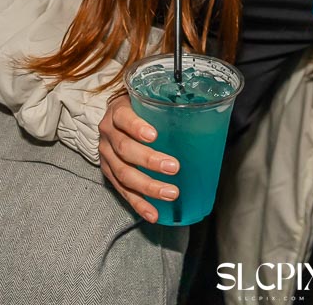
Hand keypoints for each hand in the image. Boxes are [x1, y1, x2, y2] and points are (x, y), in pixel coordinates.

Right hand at [98, 94, 179, 222]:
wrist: (113, 117)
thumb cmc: (138, 108)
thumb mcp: (146, 100)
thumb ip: (166, 106)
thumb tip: (205, 113)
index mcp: (117, 112)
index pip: (124, 118)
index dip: (136, 127)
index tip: (153, 135)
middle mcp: (108, 135)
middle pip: (125, 149)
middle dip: (149, 160)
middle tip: (174, 167)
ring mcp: (107, 156)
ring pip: (124, 174)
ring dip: (148, 186)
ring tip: (170, 193)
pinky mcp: (109, 174)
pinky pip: (123, 191)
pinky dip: (139, 204)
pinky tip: (153, 213)